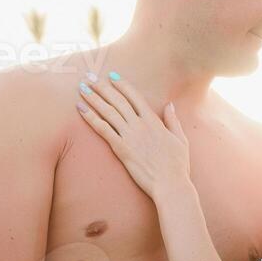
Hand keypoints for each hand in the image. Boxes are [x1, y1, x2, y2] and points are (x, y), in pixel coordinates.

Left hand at [75, 71, 188, 197]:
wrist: (171, 184)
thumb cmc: (177, 165)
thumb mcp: (181, 140)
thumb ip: (173, 120)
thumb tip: (169, 105)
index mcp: (154, 121)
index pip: (135, 97)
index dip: (123, 85)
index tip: (112, 76)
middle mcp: (140, 125)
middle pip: (118, 101)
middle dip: (103, 87)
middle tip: (90, 76)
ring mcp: (130, 136)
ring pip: (108, 111)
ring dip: (94, 98)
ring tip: (82, 88)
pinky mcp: (121, 149)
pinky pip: (103, 129)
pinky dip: (91, 117)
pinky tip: (81, 109)